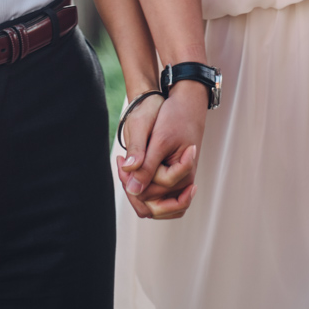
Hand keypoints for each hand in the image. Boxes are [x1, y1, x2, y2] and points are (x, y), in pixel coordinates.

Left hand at [118, 82, 207, 219]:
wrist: (187, 104)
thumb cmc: (176, 118)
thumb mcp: (159, 140)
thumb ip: (146, 167)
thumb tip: (132, 191)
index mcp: (183, 176)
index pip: (149, 195)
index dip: (130, 180)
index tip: (120, 158)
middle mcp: (184, 185)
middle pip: (151, 203)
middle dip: (132, 184)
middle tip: (121, 159)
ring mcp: (180, 183)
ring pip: (153, 202)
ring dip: (136, 186)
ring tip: (126, 162)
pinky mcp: (175, 178)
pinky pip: (157, 194)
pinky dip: (143, 184)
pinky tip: (134, 167)